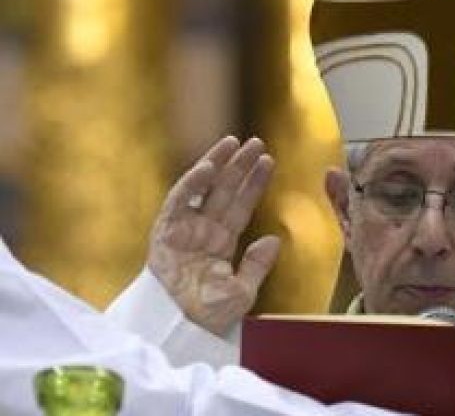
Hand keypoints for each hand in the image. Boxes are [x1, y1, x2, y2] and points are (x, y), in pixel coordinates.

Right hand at [147, 136, 279, 336]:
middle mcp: (204, 230)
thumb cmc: (209, 314)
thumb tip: (274, 239)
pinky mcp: (165, 232)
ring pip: (203, 189)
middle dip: (240, 166)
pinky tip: (208, 166)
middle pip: (225, 191)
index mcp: (222, 242)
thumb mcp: (243, 291)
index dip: (254, 184)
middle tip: (257, 142)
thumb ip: (258, 265)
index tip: (268, 161)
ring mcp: (184, 229)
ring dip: (217, 165)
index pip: (242, 205)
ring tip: (233, 143)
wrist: (180, 327)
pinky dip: (192, 184)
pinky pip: (179, 202)